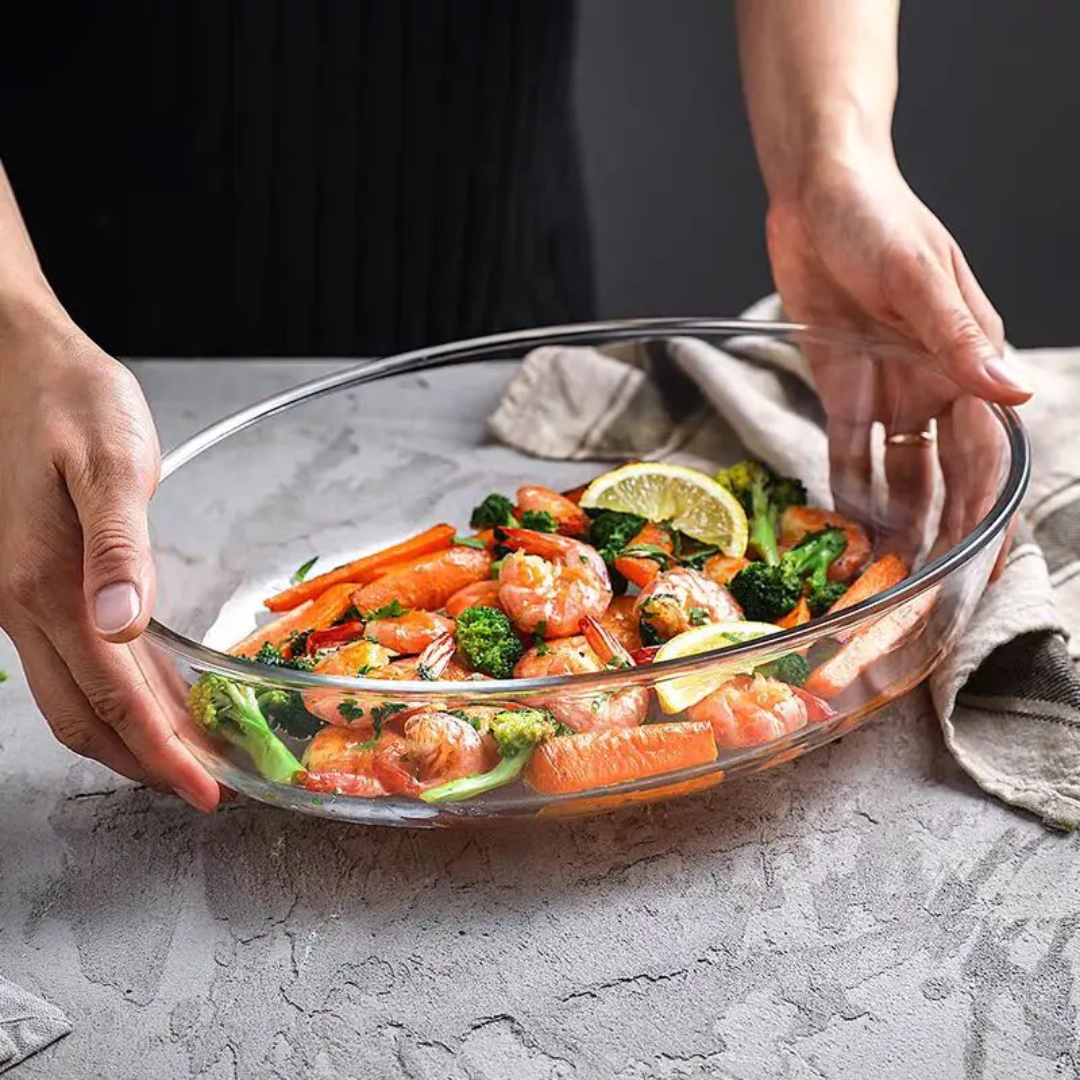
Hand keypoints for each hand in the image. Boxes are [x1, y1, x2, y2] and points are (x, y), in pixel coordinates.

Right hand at [0, 299, 219, 808]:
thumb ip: (120, 547)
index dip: (160, 753)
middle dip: (143, 761)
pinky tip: (154, 689)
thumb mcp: (110, 464)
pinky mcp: (32, 577)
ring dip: (128, 733)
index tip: (204, 789)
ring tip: (185, 754)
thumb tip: (123, 626)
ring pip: (72, 694)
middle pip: (83, 716)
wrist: (13, 359)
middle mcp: (24, 604)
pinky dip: (115, 689)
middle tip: (202, 787)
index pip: (111, 699)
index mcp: (46, 586)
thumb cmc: (67, 400)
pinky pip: (71, 657)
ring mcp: (21, 595)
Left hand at [766, 151, 1028, 575]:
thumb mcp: (919, 274)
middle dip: (936, 526)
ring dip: (892, 516)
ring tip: (880, 566)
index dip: (985, 507)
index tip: (978, 560)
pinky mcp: (840, 385)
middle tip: (921, 582)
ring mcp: (886, 388)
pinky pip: (846, 447)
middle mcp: (932, 384)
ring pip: (896, 470)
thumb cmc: (880, 218)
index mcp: (966, 360)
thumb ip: (958, 337)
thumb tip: (1016, 395)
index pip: (986, 451)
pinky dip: (846, 484)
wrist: (818, 192)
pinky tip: (842, 523)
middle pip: (941, 473)